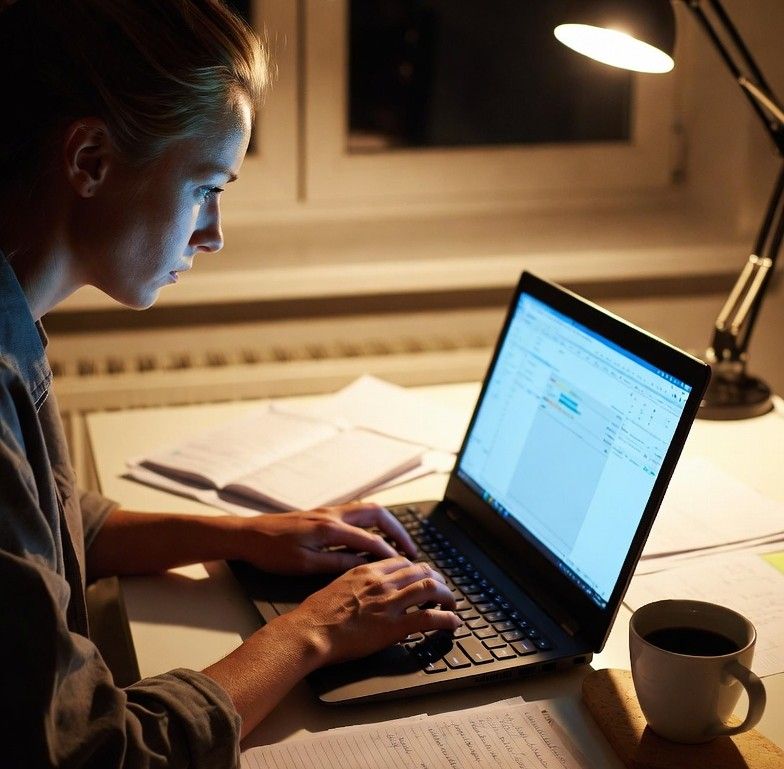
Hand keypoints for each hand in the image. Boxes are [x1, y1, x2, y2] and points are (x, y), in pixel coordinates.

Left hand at [230, 502, 417, 574]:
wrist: (247, 535)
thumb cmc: (272, 552)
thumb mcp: (305, 565)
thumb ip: (337, 563)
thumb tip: (364, 566)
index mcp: (330, 528)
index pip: (371, 540)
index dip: (390, 554)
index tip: (406, 567)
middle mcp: (333, 515)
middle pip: (376, 514)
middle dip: (397, 530)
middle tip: (411, 549)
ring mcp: (327, 512)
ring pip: (367, 510)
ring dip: (386, 524)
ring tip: (397, 542)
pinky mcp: (321, 515)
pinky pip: (355, 514)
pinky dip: (371, 523)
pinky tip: (371, 538)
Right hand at [283, 556, 460, 665]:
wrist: (309, 630)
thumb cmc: (316, 613)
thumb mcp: (337, 585)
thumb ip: (357, 582)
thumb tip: (367, 588)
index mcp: (367, 571)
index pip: (403, 562)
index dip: (418, 569)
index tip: (423, 577)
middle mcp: (382, 582)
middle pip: (421, 571)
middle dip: (437, 580)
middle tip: (443, 590)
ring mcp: (389, 603)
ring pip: (430, 588)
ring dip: (447, 596)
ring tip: (452, 604)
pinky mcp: (393, 626)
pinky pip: (429, 617)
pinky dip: (447, 618)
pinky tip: (453, 622)